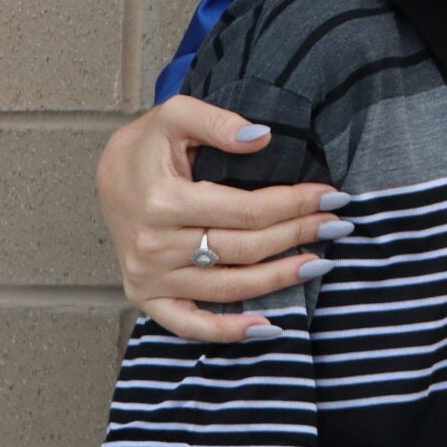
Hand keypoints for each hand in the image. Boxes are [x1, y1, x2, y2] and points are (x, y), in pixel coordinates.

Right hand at [96, 97, 343, 344]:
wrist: (108, 174)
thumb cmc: (149, 144)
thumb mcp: (176, 115)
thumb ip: (217, 121)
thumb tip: (261, 138)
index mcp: (164, 200)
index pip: (248, 210)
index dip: (295, 204)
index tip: (331, 196)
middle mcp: (154, 244)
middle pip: (246, 248)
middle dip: (298, 235)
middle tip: (338, 225)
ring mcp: (149, 276)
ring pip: (230, 287)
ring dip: (280, 279)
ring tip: (320, 263)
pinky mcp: (145, 296)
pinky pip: (189, 324)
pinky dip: (228, 332)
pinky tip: (268, 328)